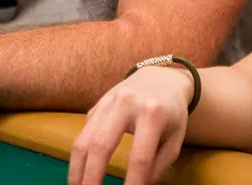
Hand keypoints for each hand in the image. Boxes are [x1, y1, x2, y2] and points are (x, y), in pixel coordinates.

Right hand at [68, 67, 192, 184]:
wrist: (160, 78)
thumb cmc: (171, 114)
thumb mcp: (174, 139)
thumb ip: (158, 165)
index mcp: (152, 113)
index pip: (140, 156)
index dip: (133, 182)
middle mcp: (127, 103)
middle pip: (102, 145)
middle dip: (92, 176)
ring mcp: (108, 101)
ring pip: (84, 139)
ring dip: (77, 169)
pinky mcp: (97, 104)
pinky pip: (84, 132)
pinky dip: (79, 156)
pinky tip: (80, 171)